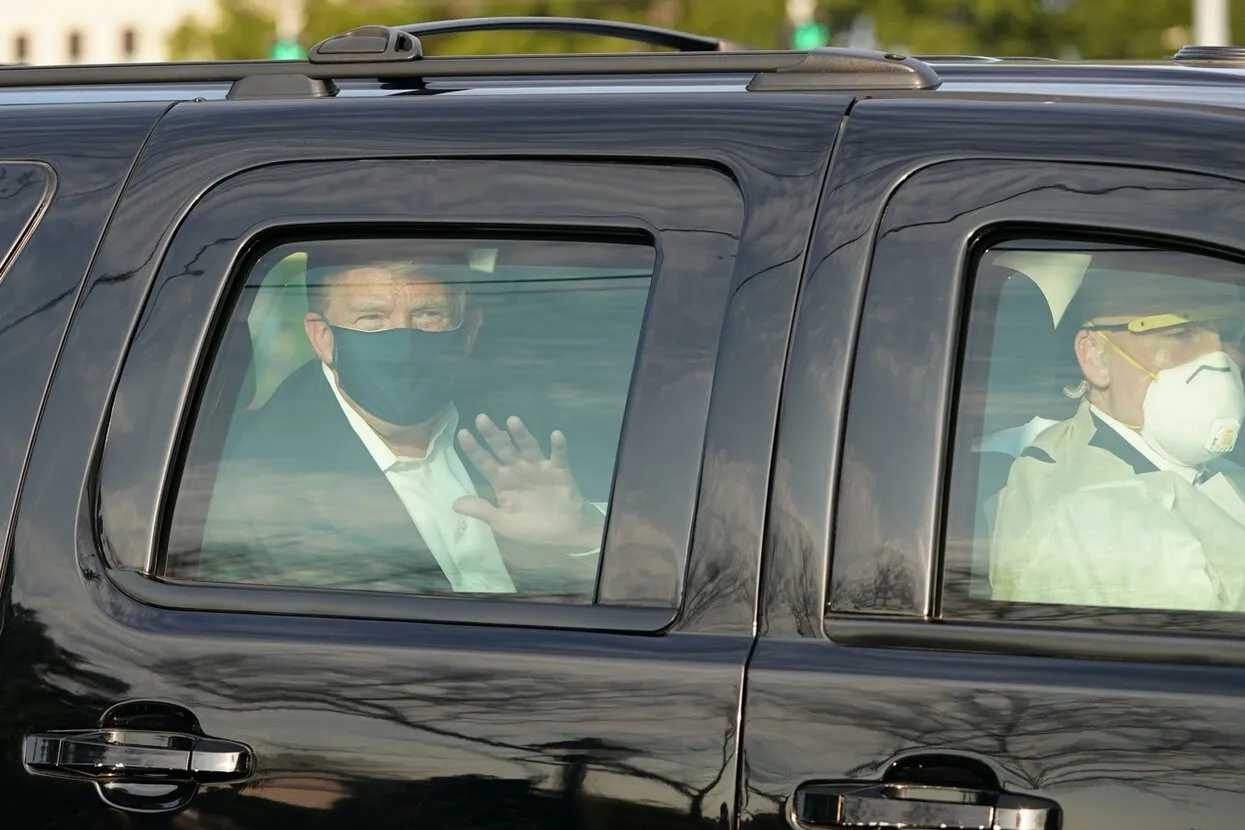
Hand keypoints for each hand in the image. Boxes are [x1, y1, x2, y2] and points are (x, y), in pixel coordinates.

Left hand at [453, 414, 603, 552]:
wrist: (565, 535)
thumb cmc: (532, 529)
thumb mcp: (503, 523)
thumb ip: (482, 510)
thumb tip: (453, 504)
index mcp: (502, 482)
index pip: (484, 462)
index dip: (474, 449)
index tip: (463, 433)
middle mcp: (518, 470)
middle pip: (503, 449)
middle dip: (492, 434)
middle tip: (481, 418)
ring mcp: (539, 469)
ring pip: (528, 447)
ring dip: (521, 434)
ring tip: (512, 421)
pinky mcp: (559, 471)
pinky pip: (559, 456)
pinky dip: (558, 446)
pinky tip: (556, 435)